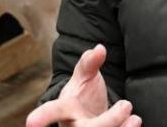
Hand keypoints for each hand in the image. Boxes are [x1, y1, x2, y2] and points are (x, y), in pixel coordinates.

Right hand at [26, 44, 141, 126]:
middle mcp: (73, 126)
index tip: (31, 122)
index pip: (52, 111)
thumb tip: (100, 49)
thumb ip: (90, 62)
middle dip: (110, 120)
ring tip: (135, 118)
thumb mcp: (85, 76)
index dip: (42, 117)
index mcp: (65, 108)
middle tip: (127, 105)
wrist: (91, 114)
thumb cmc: (84, 96)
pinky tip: (132, 125)